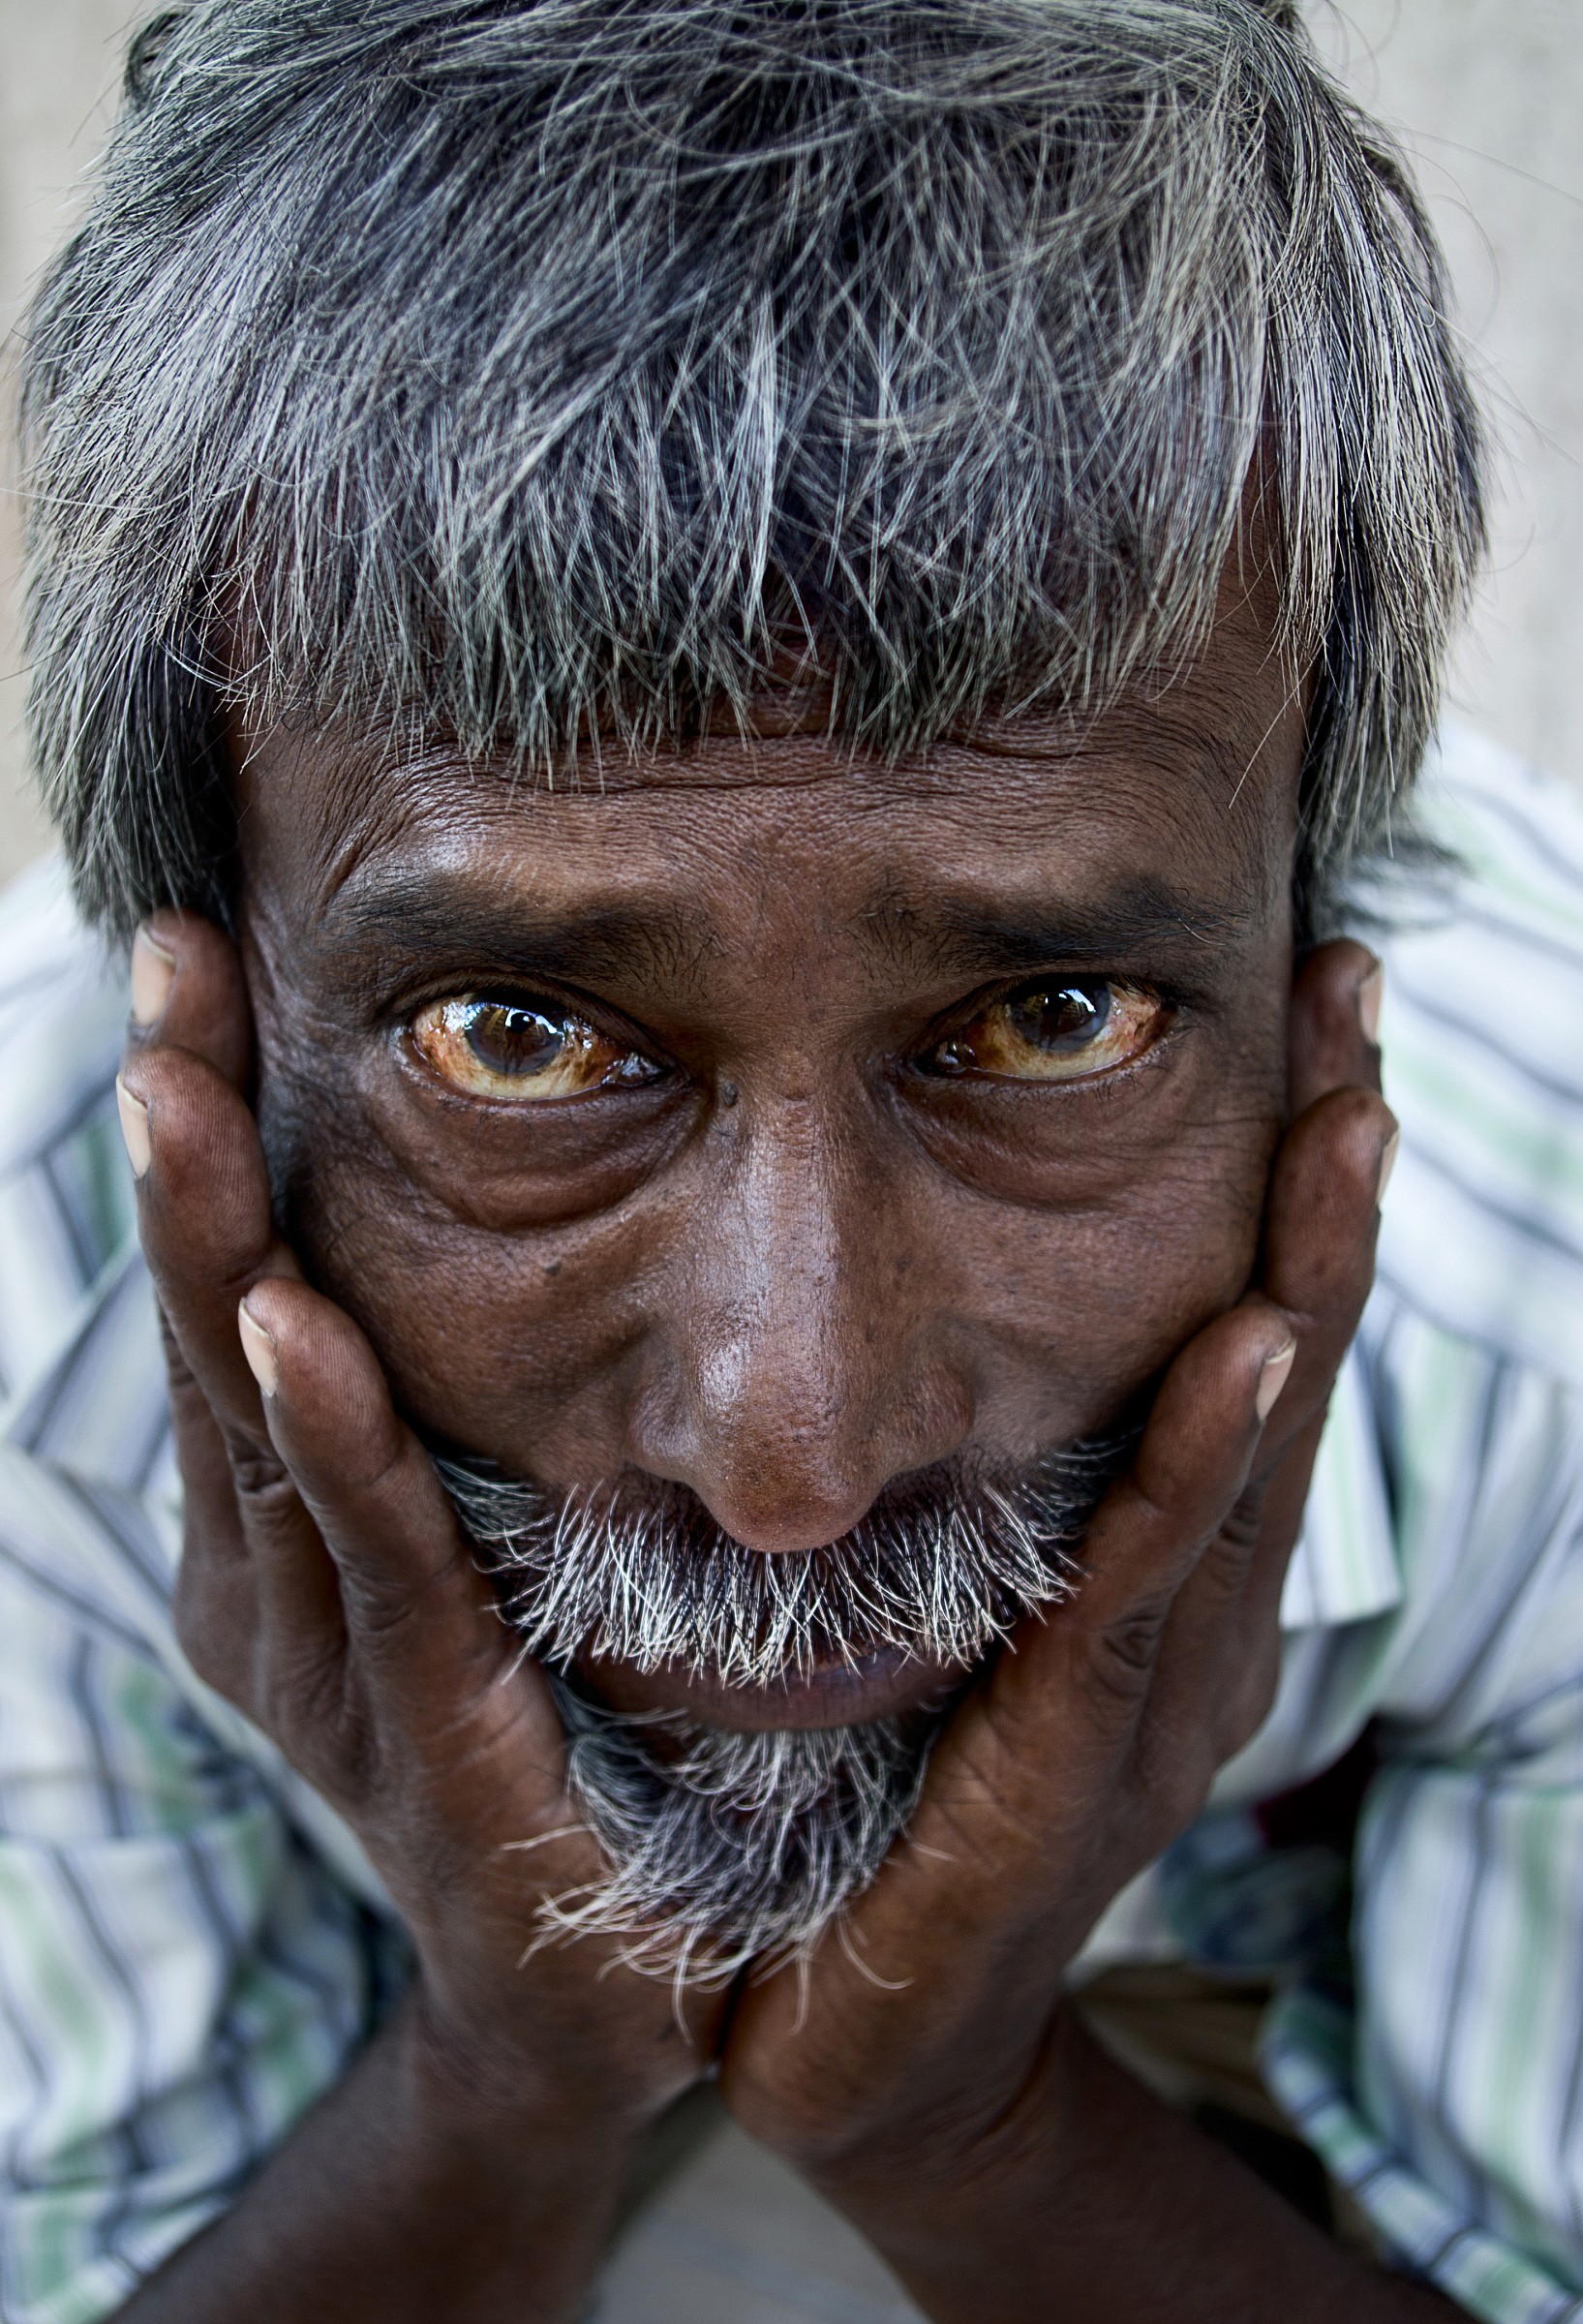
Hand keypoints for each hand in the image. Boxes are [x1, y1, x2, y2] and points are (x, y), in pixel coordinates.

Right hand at [117, 912, 722, 2148]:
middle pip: (217, 1320)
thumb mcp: (492, 1566)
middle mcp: (274, 1583)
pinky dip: (333, 1434)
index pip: (242, 1294)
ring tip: (182, 1073)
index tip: (209, 958)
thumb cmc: (556, 1763)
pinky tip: (295, 1318)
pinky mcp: (418, 1726)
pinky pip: (378, 1559)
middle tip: (172, 951)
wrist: (587, 2014)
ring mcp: (325, 1659)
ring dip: (224, 1240)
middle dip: (194, 1136)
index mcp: (290, 1532)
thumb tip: (498, 1255)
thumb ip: (464, 1436)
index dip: (219, 1132)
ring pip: (261, 1416)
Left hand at [719, 943, 1392, 2283]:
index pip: (1240, 1353)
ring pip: (1240, 1461)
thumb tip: (915, 1313)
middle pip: (1279, 1369)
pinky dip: (1196, 1468)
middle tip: (1349, 998)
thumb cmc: (888, 1815)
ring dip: (1301, 1281)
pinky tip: (1240, 1348)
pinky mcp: (1070, 1775)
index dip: (1282, 1192)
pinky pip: (1137, 1596)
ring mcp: (1154, 1703)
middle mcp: (1189, 1625)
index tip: (1299, 1013)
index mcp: (1158, 1581)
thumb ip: (967, 1490)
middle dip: (1319, 1184)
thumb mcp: (940, 1622)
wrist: (856, 2043)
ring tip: (1343, 1116)